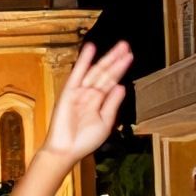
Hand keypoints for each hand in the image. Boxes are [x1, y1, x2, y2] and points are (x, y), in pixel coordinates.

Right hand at [40, 42, 131, 162]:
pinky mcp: (69, 92)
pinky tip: (90, 49)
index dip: (120, 69)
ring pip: (96, 71)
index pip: (111, 82)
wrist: (67, 150)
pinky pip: (77, 74)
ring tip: (119, 47)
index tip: (129, 57)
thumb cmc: (84, 141)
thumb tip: (121, 86)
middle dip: (116, 60)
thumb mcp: (105, 122)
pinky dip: (83, 61)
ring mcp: (80, 92)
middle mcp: (90, 94)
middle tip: (126, 46)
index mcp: (99, 102)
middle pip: (105, 73)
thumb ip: (112, 103)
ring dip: (107, 58)